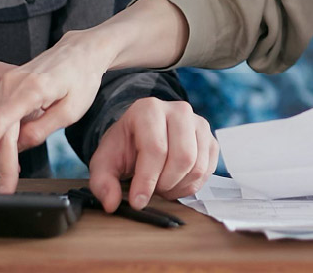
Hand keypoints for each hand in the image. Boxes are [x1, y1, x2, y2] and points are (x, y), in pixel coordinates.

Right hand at [0, 29, 115, 191]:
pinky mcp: (6, 84)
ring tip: (15, 165)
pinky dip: (1, 134)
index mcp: (32, 88)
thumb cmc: (81, 79)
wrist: (81, 52)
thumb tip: (19, 145)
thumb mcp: (71, 110)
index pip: (2, 122)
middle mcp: (13, 82)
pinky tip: (15, 144)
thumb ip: (43, 129)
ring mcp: (7, 81)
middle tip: (8, 185)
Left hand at [88, 97, 218, 211]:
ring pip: (197, 166)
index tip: (138, 202)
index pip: (155, 149)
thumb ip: (102, 182)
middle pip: (183, 157)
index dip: (147, 180)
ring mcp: (198, 123)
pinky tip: (175, 182)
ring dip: (179, 187)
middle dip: (165, 184)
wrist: (142, 135)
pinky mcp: (210, 139)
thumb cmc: (124, 147)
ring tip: (162, 186)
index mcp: (149, 109)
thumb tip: (111, 203)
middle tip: (152, 190)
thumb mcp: (105, 162)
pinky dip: (192, 185)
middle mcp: (178, 110)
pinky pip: (208, 170)